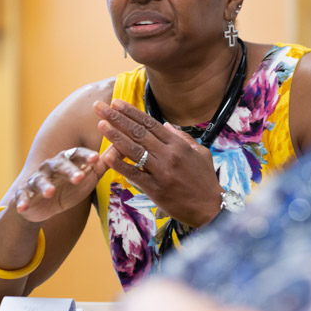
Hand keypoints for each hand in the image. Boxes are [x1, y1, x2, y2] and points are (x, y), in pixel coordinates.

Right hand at [12, 147, 107, 222]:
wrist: (41, 206)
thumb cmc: (67, 187)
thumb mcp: (87, 178)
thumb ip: (102, 165)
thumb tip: (122, 148)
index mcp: (67, 161)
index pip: (77, 154)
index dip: (86, 156)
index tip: (97, 158)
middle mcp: (50, 166)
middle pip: (60, 165)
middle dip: (69, 170)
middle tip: (80, 177)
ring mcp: (36, 179)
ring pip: (39, 179)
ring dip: (44, 185)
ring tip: (50, 192)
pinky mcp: (23, 193)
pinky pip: (22, 195)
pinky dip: (22, 201)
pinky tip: (22, 207)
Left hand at [93, 99, 223, 226]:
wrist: (210, 208)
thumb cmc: (205, 180)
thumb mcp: (200, 153)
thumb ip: (182, 138)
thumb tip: (166, 124)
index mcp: (178, 145)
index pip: (150, 123)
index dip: (131, 112)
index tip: (116, 103)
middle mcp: (169, 155)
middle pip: (138, 132)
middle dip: (117, 118)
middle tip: (100, 107)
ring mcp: (161, 172)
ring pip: (134, 150)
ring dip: (115, 136)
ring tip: (100, 124)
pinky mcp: (155, 189)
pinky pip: (134, 174)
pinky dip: (120, 165)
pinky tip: (106, 156)